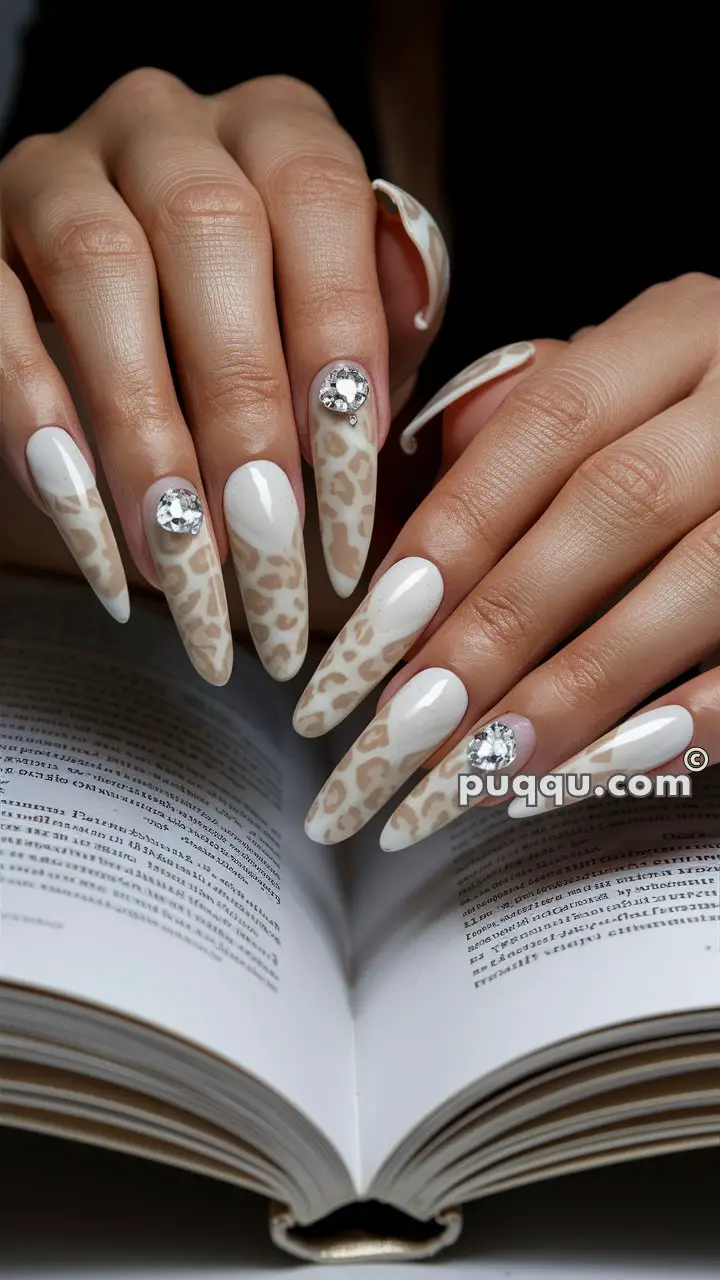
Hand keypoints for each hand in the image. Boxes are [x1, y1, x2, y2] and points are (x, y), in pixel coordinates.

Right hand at [0, 70, 447, 683]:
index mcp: (276, 134)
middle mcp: (166, 127)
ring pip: (99, 268)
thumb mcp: (332, 335)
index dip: (338, 329)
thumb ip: (377, 340)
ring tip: (184, 564)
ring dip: (146, 431)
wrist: (127, 331)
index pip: (319, 197)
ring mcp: (58, 173)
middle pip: (209, 228)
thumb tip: (393, 387)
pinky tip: (97, 539)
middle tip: (271, 544)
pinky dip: (41, 435)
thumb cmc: (256, 338)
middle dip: (243, 403)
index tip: (352, 467)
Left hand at [295, 274, 719, 845]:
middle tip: (402, 731)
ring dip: (577, 692)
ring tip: (476, 777)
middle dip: (497, 629)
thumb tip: (409, 548)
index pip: (547, 425)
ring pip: (696, 584)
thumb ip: (513, 442)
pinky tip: (591, 775)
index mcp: (674, 337)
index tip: (371, 633)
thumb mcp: (608, 397)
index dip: (456, 530)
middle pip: (614, 506)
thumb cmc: (676, 434)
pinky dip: (684, 723)